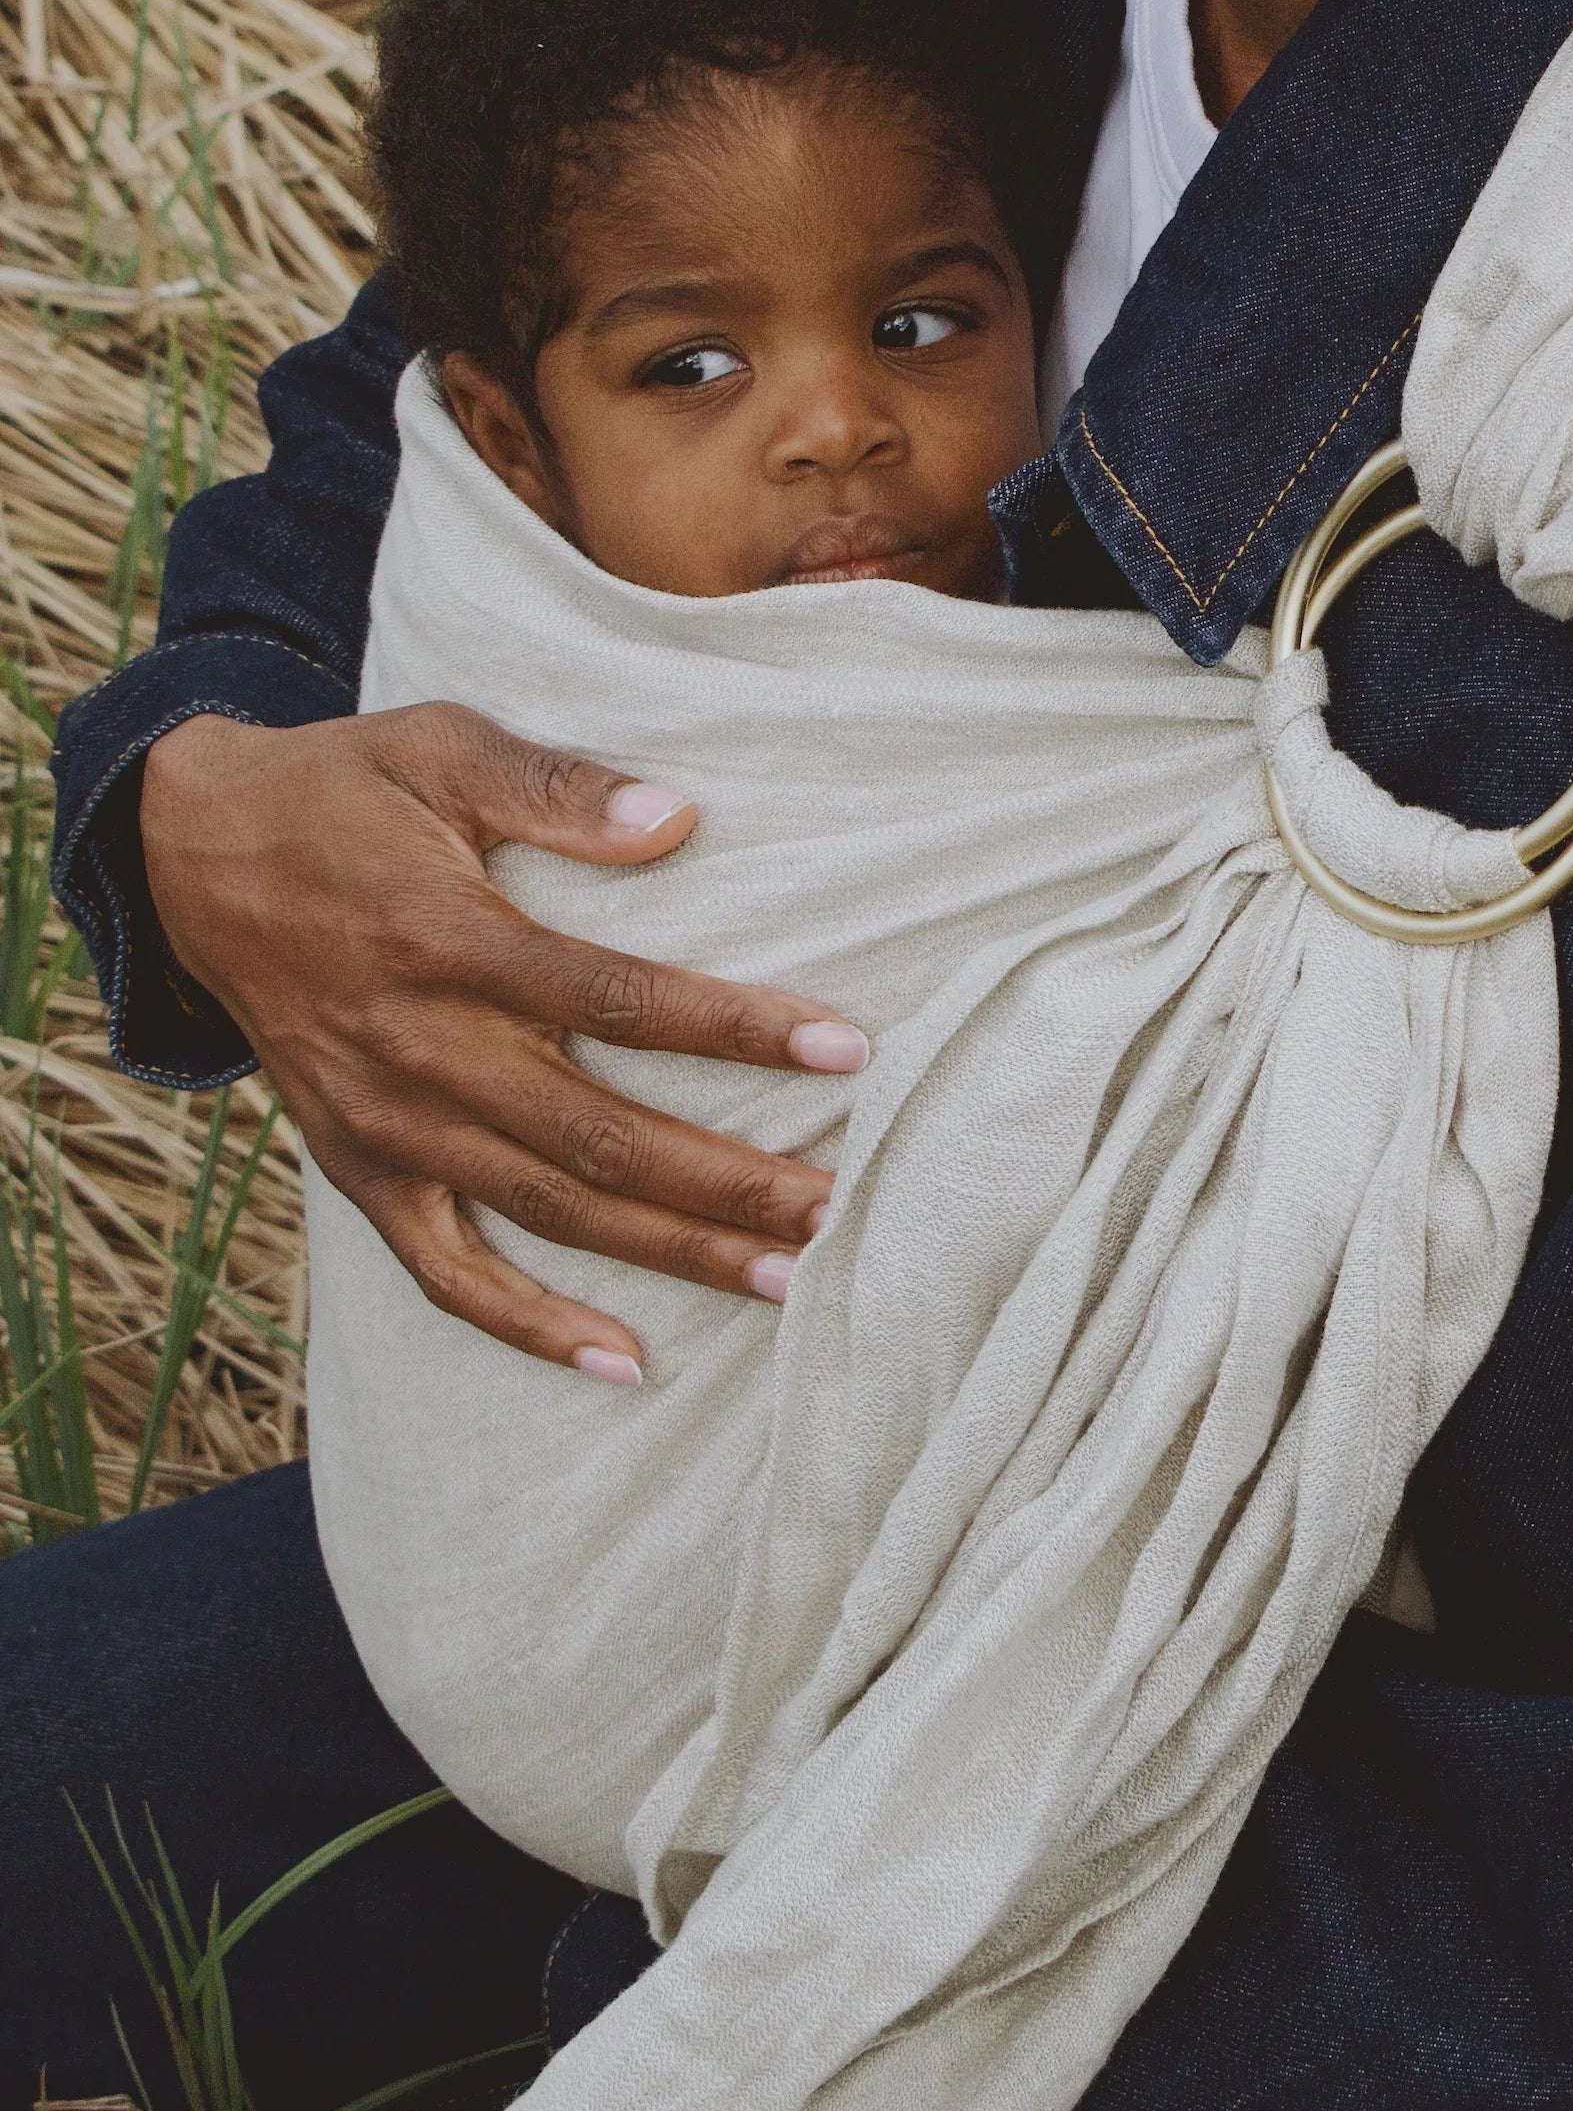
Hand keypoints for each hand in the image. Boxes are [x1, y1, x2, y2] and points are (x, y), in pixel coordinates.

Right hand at [140, 708, 865, 1378]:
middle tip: (843, 1210)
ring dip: (671, 1254)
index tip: (844, 1050)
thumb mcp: (439, 747)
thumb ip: (555, 786)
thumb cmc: (343, 791)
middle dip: (730, 1181)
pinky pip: (447, 1273)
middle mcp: (419, 1048)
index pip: (616, 1000)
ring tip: (787, 1280)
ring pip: (550, 1211)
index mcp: (446, 941)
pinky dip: (530, 1326)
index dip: (734, 1030)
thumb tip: (674, 818)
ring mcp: (388, 1124)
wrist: (191, 854)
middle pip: (599, 1136)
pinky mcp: (360, 1168)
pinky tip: (625, 1363)